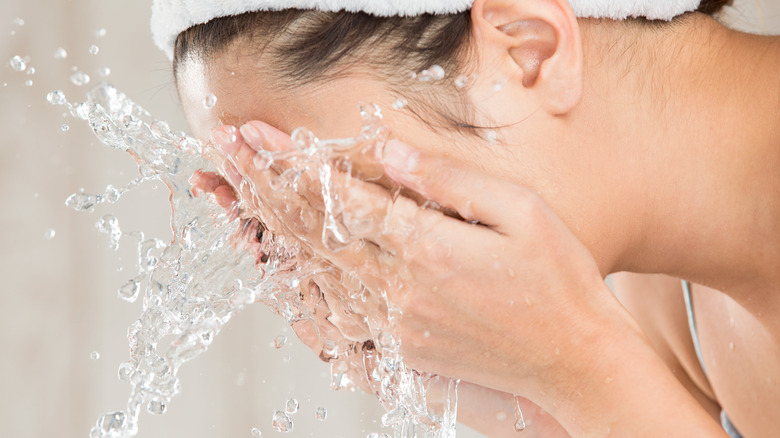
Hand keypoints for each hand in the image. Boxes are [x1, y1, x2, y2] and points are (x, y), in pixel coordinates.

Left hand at [208, 121, 722, 436]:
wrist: (574, 361)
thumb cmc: (559, 282)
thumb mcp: (520, 212)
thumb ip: (448, 180)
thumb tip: (388, 148)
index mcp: (429, 249)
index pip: (338, 195)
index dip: (290, 160)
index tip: (256, 132)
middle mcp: (400, 290)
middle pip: (310, 232)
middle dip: (261, 185)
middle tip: (226, 151)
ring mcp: (393, 325)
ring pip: (308, 274)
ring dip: (265, 231)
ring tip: (232, 197)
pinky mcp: (396, 349)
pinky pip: (326, 319)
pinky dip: (291, 288)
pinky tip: (271, 269)